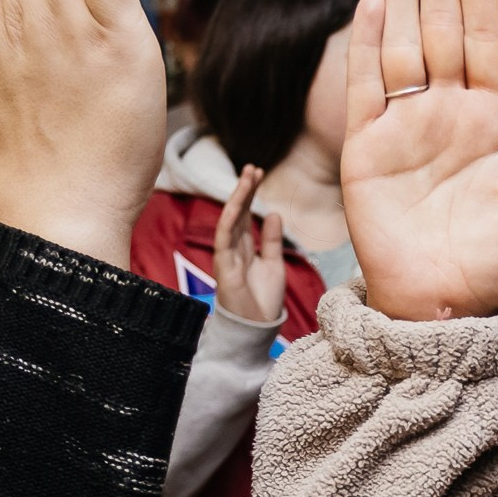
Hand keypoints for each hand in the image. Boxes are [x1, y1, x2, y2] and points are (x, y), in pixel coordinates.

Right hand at [212, 165, 285, 323]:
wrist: (257, 329)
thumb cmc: (263, 301)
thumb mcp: (274, 265)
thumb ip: (271, 240)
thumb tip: (272, 213)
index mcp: (245, 248)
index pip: (245, 215)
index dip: (250, 194)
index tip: (258, 173)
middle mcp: (233, 249)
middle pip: (236, 213)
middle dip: (244, 190)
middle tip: (253, 167)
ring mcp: (227, 257)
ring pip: (229, 221)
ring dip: (238, 198)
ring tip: (247, 177)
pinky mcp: (224, 267)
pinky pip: (223, 239)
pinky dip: (228, 221)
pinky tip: (235, 205)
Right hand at [342, 0, 497, 320]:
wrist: (446, 311)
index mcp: (491, 120)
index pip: (483, 40)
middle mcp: (447, 115)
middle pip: (440, 28)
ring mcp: (405, 129)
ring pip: (403, 47)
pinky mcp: (367, 151)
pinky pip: (365, 90)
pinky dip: (367, 49)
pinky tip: (370, 8)